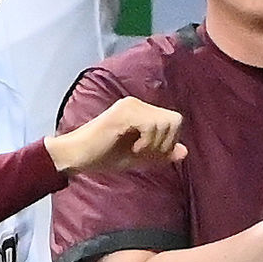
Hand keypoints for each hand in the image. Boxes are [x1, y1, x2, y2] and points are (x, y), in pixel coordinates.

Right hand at [46, 97, 186, 173]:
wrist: (77, 157)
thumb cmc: (104, 156)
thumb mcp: (139, 157)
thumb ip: (161, 153)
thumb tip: (185, 151)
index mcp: (141, 111)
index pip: (174, 121)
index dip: (169, 142)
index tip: (151, 154)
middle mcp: (137, 104)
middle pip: (175, 120)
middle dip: (165, 143)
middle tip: (145, 153)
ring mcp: (129, 106)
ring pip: (165, 123)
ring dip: (154, 144)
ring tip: (136, 151)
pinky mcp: (123, 114)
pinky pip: (151, 125)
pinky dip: (146, 142)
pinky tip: (133, 149)